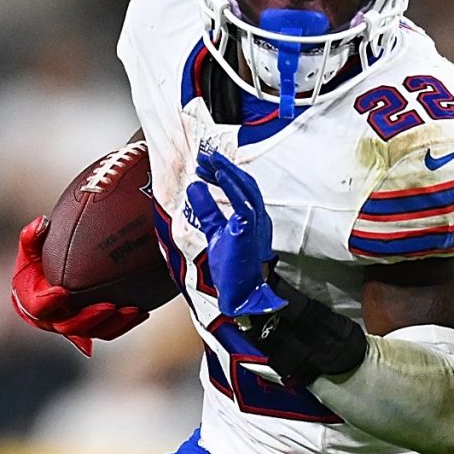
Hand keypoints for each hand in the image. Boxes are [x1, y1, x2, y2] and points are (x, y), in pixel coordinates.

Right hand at [11, 218, 145, 356]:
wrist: (44, 281)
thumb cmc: (36, 264)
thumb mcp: (30, 248)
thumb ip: (32, 236)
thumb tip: (42, 222)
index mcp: (33, 302)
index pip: (38, 307)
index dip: (49, 302)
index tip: (63, 292)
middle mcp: (53, 320)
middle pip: (70, 327)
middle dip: (90, 318)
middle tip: (109, 306)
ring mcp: (73, 325)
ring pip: (94, 332)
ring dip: (114, 324)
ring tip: (132, 310)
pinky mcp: (91, 327)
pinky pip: (109, 330)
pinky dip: (125, 324)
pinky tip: (142, 311)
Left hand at [183, 149, 286, 317]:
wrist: (241, 295)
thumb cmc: (233, 270)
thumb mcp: (215, 233)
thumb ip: (207, 211)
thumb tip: (195, 188)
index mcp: (253, 219)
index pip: (241, 188)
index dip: (224, 173)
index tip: (205, 166)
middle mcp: (259, 218)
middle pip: (244, 183)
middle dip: (224, 167)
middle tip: (205, 157)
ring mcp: (256, 224)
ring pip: (245, 189)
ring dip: (226, 171)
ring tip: (209, 161)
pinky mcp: (248, 231)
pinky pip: (243, 204)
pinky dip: (231, 186)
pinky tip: (219, 174)